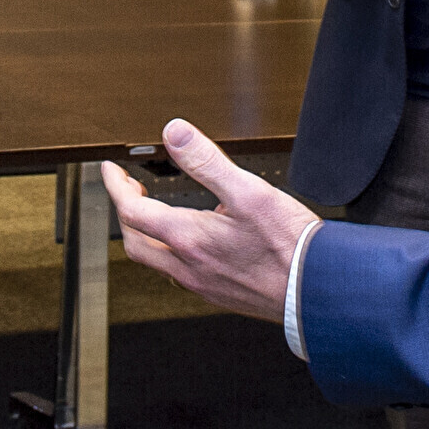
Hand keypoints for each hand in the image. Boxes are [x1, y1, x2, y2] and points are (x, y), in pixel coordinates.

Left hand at [103, 118, 319, 322]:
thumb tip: (175, 133)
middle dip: (126, 213)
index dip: (116, 187)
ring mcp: (203, 285)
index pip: (132, 212)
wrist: (317, 290)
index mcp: (188, 239)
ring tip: (157, 212)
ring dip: (148, 235)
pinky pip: (181, 274)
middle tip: (130, 190)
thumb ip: (207, 161)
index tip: (111, 170)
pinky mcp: (220, 294)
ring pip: (158, 262)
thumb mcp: (248, 191)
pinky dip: (173, 253)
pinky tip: (194, 243)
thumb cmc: (289, 246)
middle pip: (136, 242)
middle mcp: (188, 267)